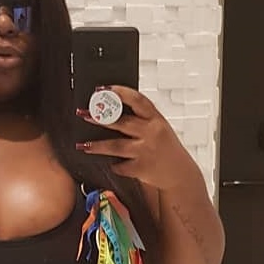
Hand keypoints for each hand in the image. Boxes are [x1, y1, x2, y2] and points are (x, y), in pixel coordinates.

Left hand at [75, 85, 198, 191]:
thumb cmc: (166, 148)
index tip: (103, 89)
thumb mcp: (158, 128)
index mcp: (156, 119)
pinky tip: (106, 163)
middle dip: (100, 118)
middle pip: (122, 122)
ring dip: (97, 145)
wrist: (180, 174)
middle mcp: (152, 133)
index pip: (137, 100)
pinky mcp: (141, 168)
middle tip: (83, 113)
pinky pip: (120, 165)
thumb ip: (141, 118)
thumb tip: (111, 107)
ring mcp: (146, 151)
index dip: (119, 92)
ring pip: (116, 146)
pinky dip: (113, 165)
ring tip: (83, 144)